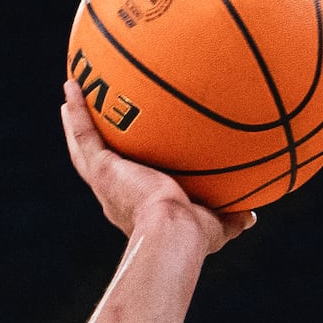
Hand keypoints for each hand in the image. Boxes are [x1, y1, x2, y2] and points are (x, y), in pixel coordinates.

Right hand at [58, 86, 249, 248]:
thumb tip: (251, 216)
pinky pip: (84, 133)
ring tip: (71, 94)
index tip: (126, 154)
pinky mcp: (102, 168)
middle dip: (92, 140)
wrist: (174, 233)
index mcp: (136, 206)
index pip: (128, 182)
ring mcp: (105, 180)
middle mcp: (115, 193)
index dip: (124, 167)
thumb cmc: (195, 237)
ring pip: (83, 145)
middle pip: (97, 160)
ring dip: (76, 120)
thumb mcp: (217, 226)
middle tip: (86, 117)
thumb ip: (232, 218)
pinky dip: (77, 110)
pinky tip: (72, 85)